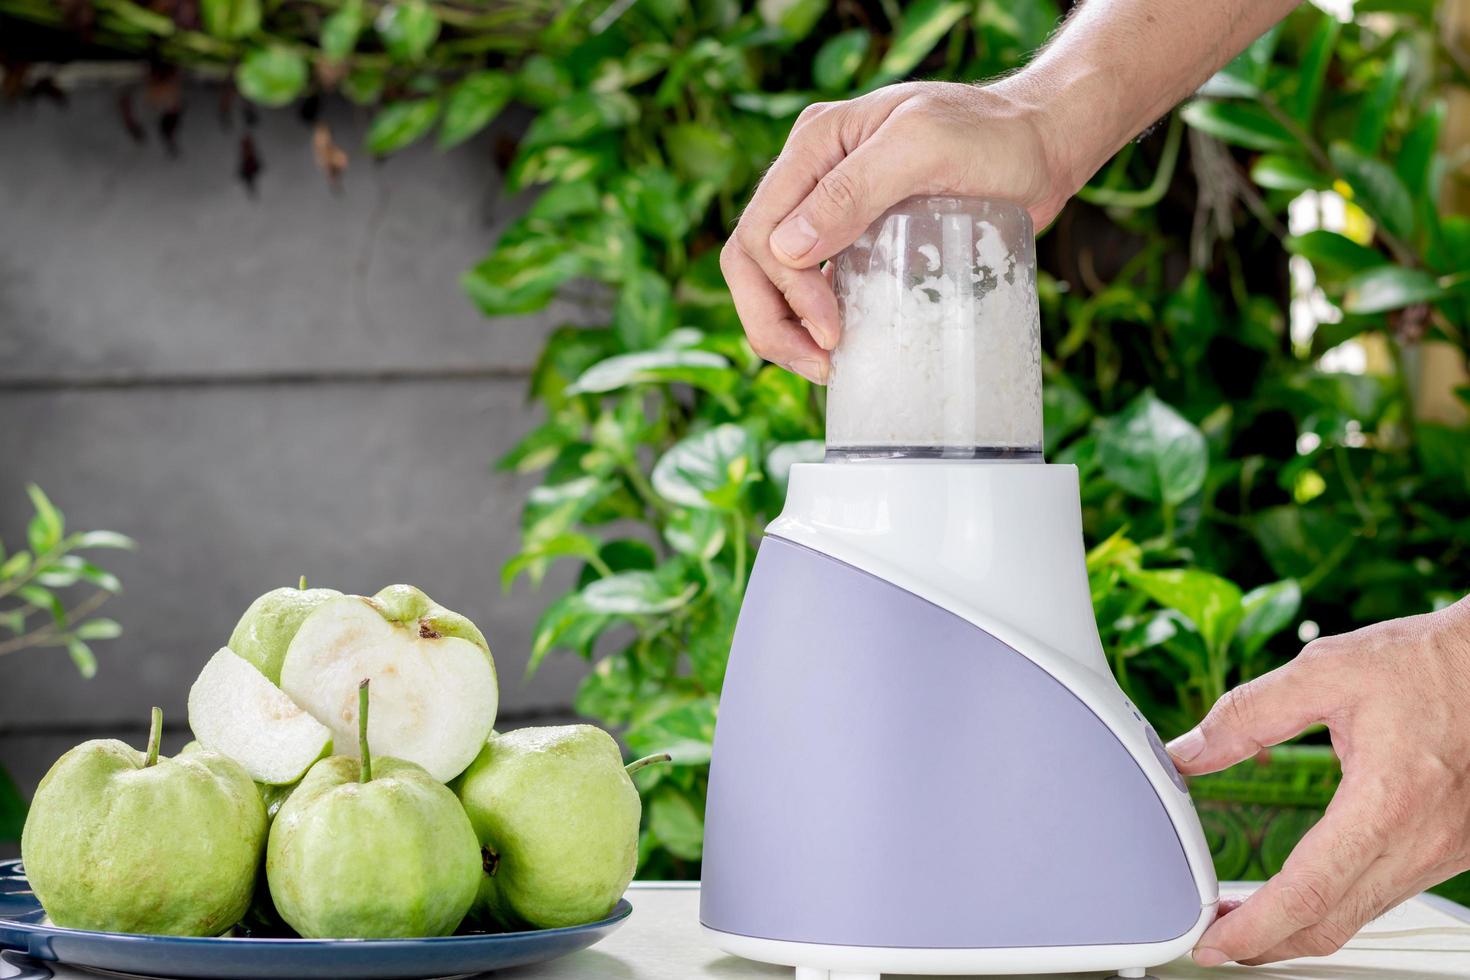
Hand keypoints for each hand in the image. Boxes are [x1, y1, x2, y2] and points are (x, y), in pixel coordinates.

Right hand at [720, 80, 1078, 383]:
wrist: (1042, 145)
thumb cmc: (993, 135)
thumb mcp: (923, 146)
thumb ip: (854, 189)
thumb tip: (786, 250)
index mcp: (815, 144)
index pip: (761, 230)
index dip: (784, 290)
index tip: (832, 330)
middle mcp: (813, 174)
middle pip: (752, 259)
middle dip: (773, 320)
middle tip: (822, 362)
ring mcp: (832, 207)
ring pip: (773, 278)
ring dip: (786, 328)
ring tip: (827, 366)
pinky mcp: (858, 237)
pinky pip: (812, 284)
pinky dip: (812, 321)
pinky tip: (841, 346)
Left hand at [1168, 598, 1469, 964]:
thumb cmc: (1428, 662)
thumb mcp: (1324, 671)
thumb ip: (1247, 714)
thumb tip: (1188, 750)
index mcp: (1386, 802)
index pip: (1308, 893)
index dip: (1253, 928)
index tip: (1211, 942)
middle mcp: (1422, 841)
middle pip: (1331, 924)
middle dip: (1266, 943)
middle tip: (1215, 940)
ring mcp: (1444, 852)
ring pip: (1360, 917)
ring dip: (1301, 927)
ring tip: (1246, 916)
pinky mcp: (1453, 849)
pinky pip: (1386, 895)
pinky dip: (1338, 905)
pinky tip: (1306, 889)